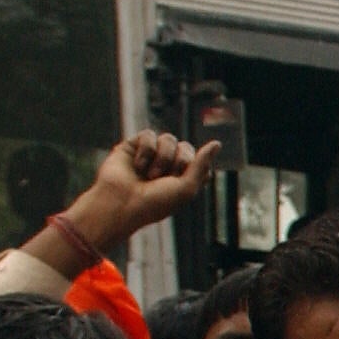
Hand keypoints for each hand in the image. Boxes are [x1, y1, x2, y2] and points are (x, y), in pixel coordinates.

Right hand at [59, 131, 220, 255]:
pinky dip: (146, 151)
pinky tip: (137, 166)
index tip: (180, 183)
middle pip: (186, 147)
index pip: (200, 161)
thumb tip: (217, 143)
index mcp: (183, 178)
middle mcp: (167, 165)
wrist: (121, 203)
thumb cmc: (155, 202)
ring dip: (162, 158)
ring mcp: (150, 155)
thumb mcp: (187, 187)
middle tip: (163, 179)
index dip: (192, 169)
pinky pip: (149, 135)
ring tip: (149, 175)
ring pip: (169, 139)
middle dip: (178, 162)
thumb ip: (202, 164)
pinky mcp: (133, 145)